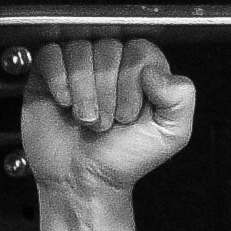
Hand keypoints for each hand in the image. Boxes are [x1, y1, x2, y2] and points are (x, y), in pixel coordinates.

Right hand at [11, 34, 194, 203]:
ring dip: (84, 91)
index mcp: (141, 70)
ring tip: (86, 118)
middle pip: (108, 48)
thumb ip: (181, 99)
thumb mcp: (170, 134)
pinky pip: (51, 54)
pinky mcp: (49, 74)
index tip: (128, 114)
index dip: (132, 82)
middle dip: (107, 92)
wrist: (84, 181)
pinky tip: (65, 103)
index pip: (139, 50)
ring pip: (80, 50)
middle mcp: (110, 64)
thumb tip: (155, 72)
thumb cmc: (123, 158)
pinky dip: (58, 79)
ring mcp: (78, 66)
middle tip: (106, 121)